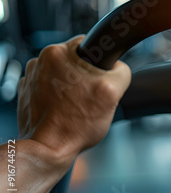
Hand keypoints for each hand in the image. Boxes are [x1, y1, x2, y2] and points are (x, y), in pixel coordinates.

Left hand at [17, 35, 130, 162]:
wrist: (47, 149)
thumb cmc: (74, 125)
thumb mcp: (112, 92)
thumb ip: (121, 71)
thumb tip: (119, 67)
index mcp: (58, 53)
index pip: (89, 43)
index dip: (101, 62)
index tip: (101, 77)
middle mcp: (40, 61)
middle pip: (76, 60)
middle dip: (87, 76)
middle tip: (91, 96)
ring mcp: (32, 77)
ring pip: (64, 74)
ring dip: (73, 85)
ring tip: (78, 105)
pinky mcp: (28, 92)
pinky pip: (51, 87)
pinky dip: (59, 95)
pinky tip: (66, 109)